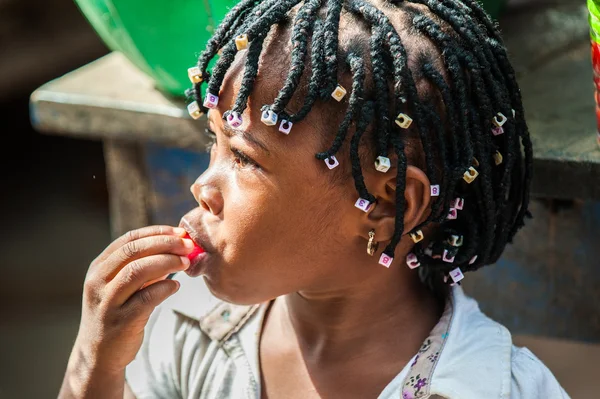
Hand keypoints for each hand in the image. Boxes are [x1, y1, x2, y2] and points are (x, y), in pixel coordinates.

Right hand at [74, 225, 193, 373]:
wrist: (99, 354)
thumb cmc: (116, 313)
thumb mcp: (123, 286)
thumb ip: (143, 267)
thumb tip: (176, 248)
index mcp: (99, 267)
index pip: (129, 239)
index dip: (157, 232)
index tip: (180, 232)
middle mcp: (98, 281)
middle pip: (133, 251)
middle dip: (165, 244)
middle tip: (188, 245)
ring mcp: (107, 301)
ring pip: (137, 271)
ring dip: (166, 262)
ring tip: (186, 263)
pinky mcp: (120, 321)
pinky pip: (146, 298)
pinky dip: (164, 287)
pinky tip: (176, 285)